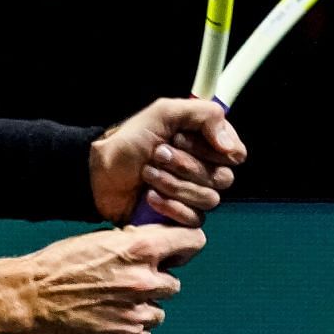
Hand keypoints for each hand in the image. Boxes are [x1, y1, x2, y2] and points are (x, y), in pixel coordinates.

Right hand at [13, 225, 206, 333]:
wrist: (29, 299)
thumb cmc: (55, 267)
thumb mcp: (95, 242)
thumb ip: (127, 246)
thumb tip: (146, 249)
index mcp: (138, 249)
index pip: (191, 241)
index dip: (186, 247)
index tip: (177, 254)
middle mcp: (144, 280)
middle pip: (173, 284)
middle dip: (155, 284)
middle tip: (127, 284)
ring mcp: (137, 312)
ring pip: (158, 312)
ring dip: (141, 309)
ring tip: (111, 306)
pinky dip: (130, 330)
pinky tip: (107, 322)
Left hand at [89, 98, 246, 225]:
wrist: (97, 172)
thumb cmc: (127, 142)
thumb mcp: (163, 113)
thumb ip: (203, 115)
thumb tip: (231, 145)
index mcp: (205, 145)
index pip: (235, 154)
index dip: (212, 149)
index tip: (181, 138)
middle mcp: (204, 170)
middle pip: (223, 178)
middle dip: (186, 165)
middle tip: (158, 154)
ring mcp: (193, 196)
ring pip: (209, 199)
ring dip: (174, 184)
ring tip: (147, 173)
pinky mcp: (180, 218)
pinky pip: (194, 220)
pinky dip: (169, 206)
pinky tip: (149, 197)